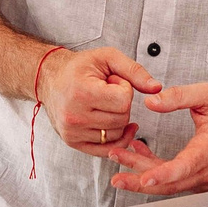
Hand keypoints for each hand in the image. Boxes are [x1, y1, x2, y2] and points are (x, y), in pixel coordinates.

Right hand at [39, 45, 161, 158]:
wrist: (51, 79)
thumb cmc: (79, 67)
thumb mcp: (107, 58)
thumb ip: (135, 71)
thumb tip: (156, 88)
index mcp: (82, 92)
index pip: (123, 101)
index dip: (124, 89)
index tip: (113, 81)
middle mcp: (75, 115)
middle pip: (121, 119)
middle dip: (121, 104)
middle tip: (106, 91)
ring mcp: (73, 131)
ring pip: (116, 134)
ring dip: (116, 119)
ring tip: (102, 103)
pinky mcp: (73, 142)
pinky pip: (105, 149)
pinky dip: (115, 138)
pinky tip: (115, 124)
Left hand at [105, 82, 207, 194]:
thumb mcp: (207, 94)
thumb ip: (179, 96)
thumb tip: (152, 102)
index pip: (186, 166)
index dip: (164, 174)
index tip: (145, 178)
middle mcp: (207, 169)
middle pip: (171, 182)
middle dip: (141, 180)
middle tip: (117, 177)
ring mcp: (203, 177)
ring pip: (168, 183)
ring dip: (142, 174)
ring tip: (119, 158)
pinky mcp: (197, 178)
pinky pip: (172, 179)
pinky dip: (153, 169)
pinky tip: (137, 153)